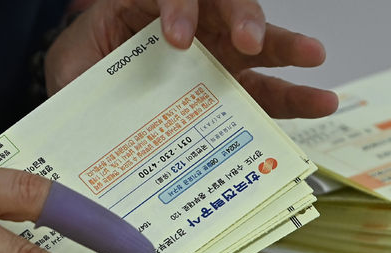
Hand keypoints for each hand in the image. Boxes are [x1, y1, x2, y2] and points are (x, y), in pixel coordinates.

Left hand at [45, 0, 337, 117]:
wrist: (92, 97)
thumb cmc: (86, 75)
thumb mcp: (71, 66)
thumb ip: (79, 72)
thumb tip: (89, 104)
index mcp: (144, 8)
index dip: (178, 7)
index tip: (176, 39)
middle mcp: (189, 25)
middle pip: (225, 6)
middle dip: (241, 19)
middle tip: (249, 40)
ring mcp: (215, 54)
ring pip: (257, 42)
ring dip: (285, 47)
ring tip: (313, 55)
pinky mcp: (231, 85)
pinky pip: (265, 87)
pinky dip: (291, 94)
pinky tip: (319, 99)